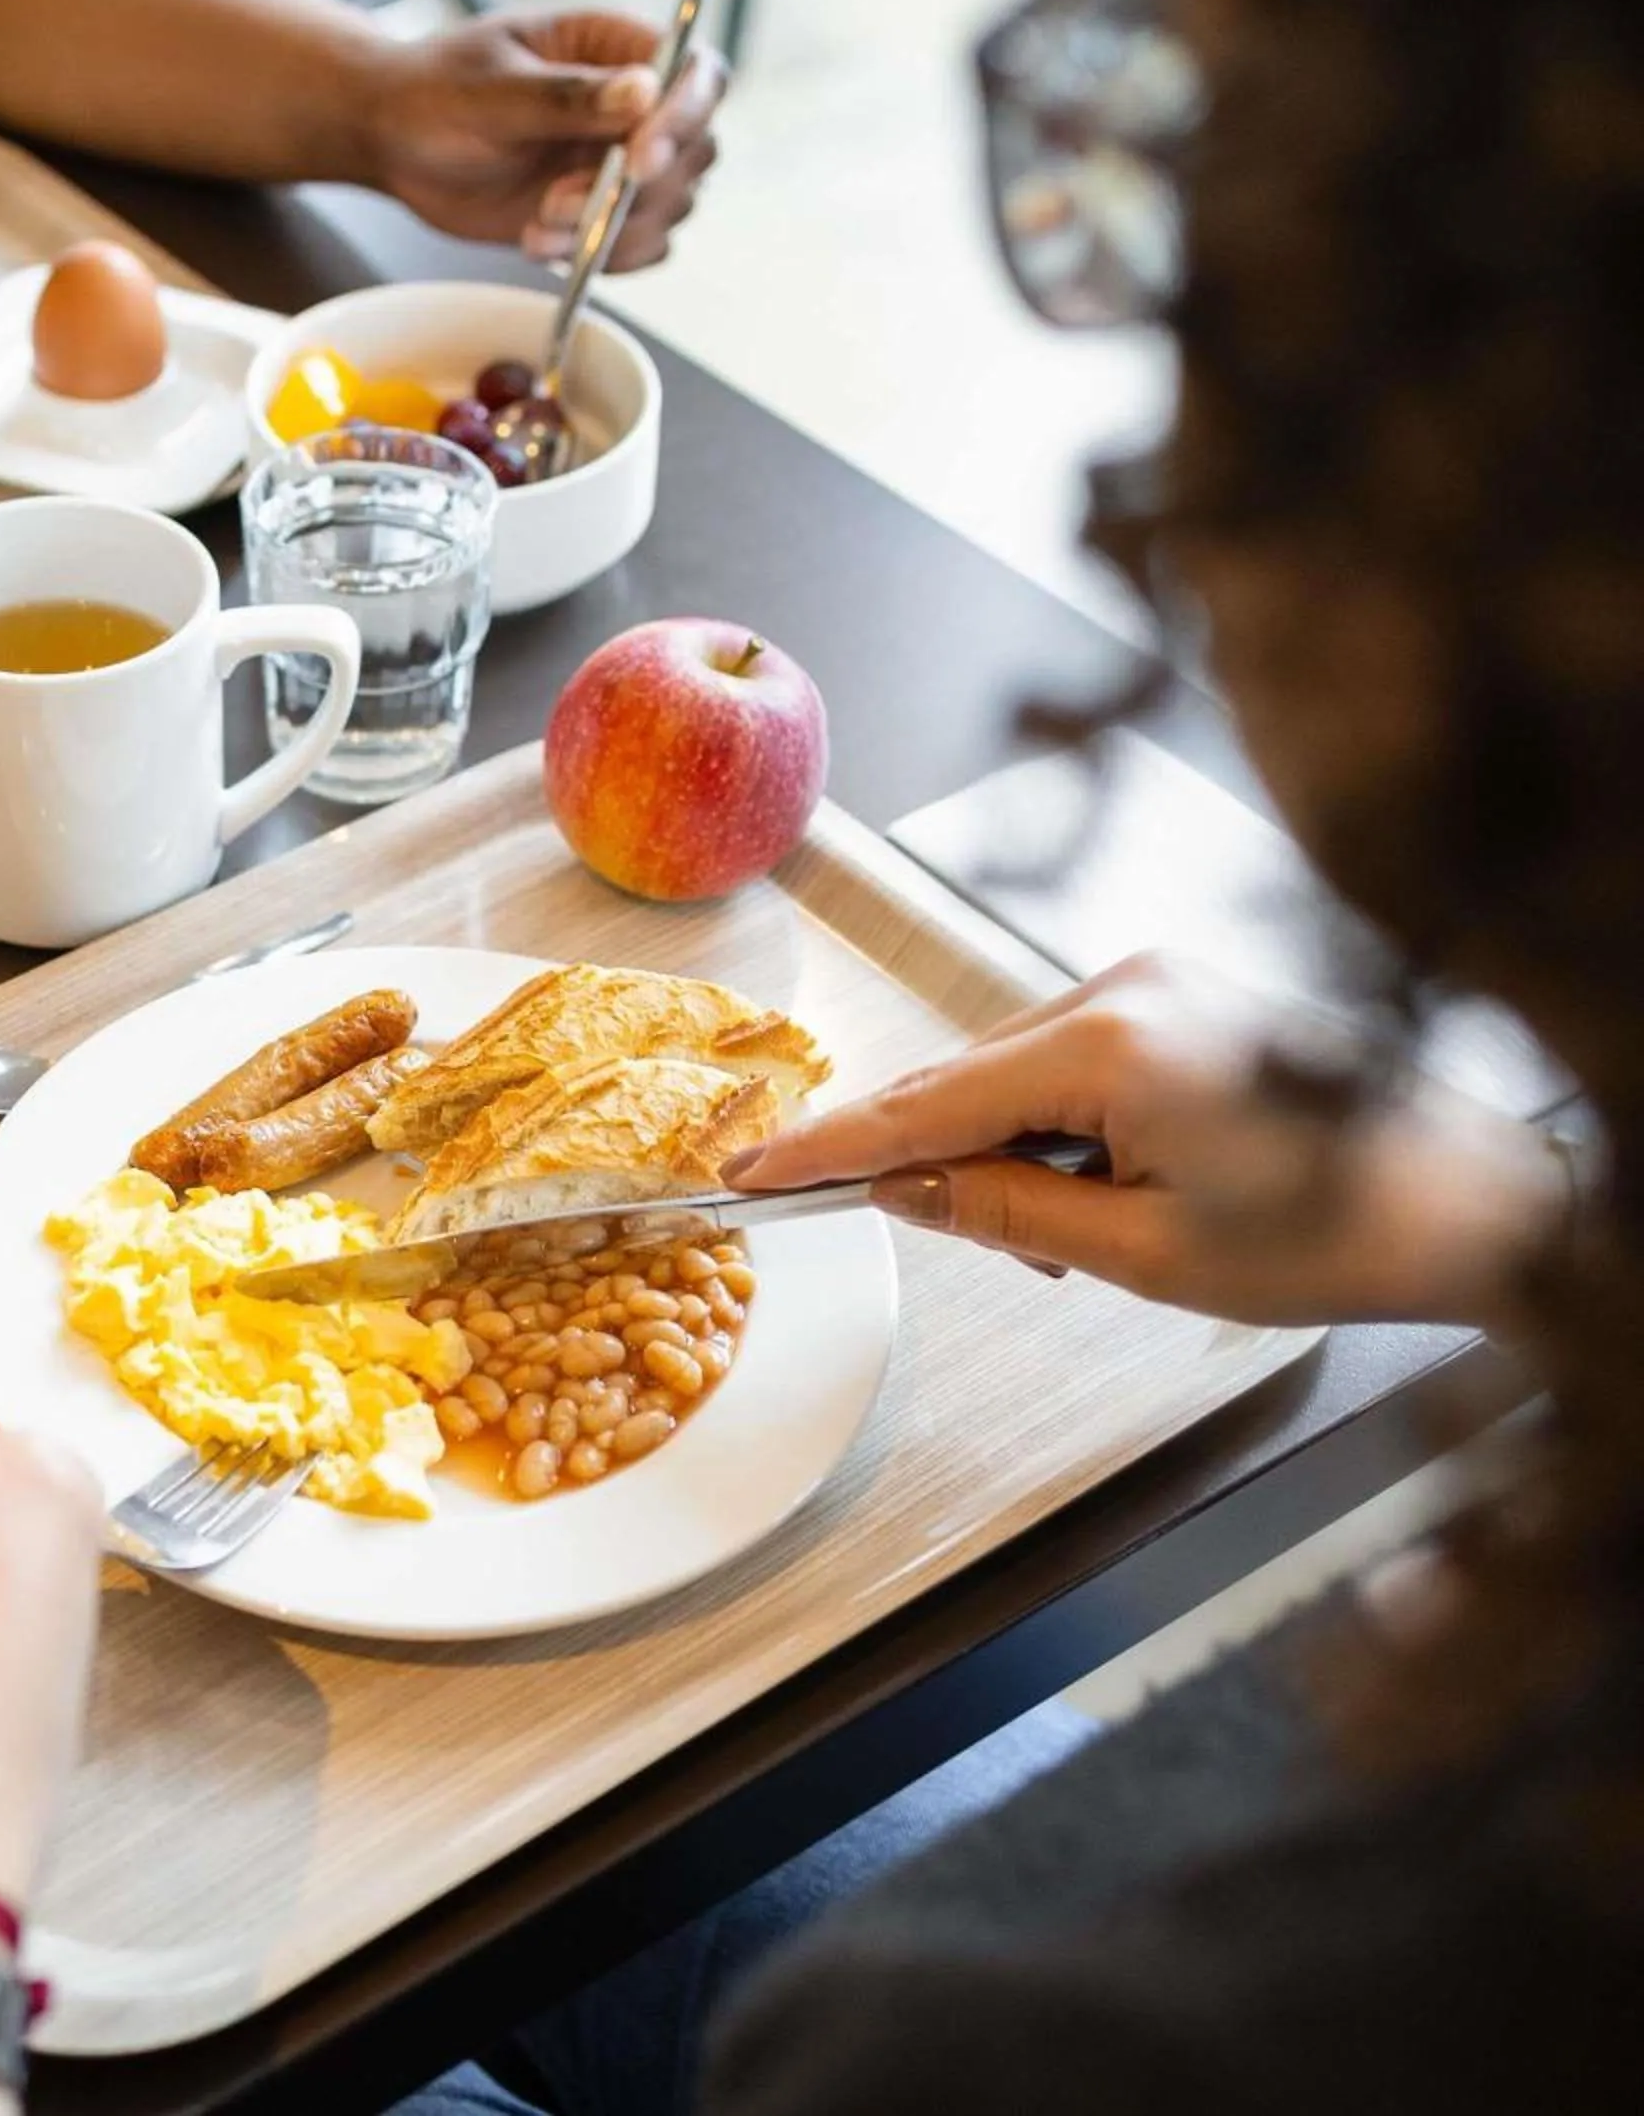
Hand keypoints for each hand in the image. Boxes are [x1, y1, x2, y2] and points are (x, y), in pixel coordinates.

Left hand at [366, 10, 727, 269]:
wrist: (396, 142)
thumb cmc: (436, 93)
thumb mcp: (491, 89)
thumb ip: (566, 95)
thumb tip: (643, 92)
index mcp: (617, 49)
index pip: (696, 75)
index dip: (686, 118)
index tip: (639, 159)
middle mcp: (634, 107)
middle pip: (695, 150)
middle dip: (639, 189)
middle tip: (558, 202)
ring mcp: (620, 163)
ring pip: (671, 207)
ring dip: (612, 229)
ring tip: (537, 224)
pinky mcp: (600, 213)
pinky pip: (639, 247)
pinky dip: (604, 258)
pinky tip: (545, 247)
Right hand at [723, 953, 1568, 1327]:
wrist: (1485, 1203)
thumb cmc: (1342, 1236)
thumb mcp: (1149, 1253)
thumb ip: (1006, 1210)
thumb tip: (901, 1188)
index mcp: (1112, 1046)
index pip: (928, 1100)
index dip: (830, 1144)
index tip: (746, 1168)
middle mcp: (1122, 985)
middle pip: (965, 1076)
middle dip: (953, 1164)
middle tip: (1013, 1248)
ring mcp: (1153, 978)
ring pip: (1013, 1066)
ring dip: (1016, 1148)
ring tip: (1100, 1232)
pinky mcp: (1179, 991)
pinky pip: (1068, 1052)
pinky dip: (1059, 1120)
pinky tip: (1117, 1183)